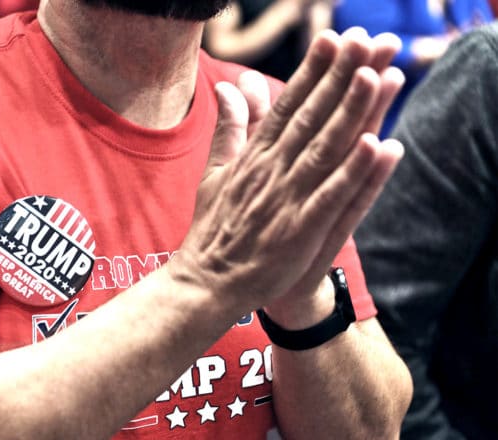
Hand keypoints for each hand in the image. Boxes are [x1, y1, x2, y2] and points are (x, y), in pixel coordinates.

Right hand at [169, 28, 404, 314]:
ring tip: (375, 76)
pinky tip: (377, 146)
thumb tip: (231, 88)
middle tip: (360, 40)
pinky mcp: (299, 230)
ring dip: (352, 112)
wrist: (207, 282)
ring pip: (325, 149)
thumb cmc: (214, 229)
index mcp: (253, 158)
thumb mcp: (215, 173)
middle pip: (310, 117)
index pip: (286, 106)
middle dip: (337, 77)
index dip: (311, 72)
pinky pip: (332, 197)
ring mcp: (286, 200)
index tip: (331, 40)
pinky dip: (354, 172)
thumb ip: (230, 130)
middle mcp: (271, 172)